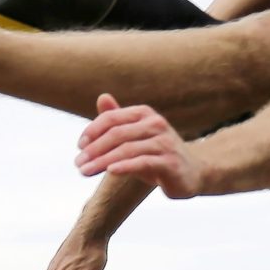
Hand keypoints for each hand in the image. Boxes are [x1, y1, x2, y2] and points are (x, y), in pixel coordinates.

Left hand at [75, 93, 203, 198]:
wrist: (192, 173)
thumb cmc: (158, 153)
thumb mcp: (136, 135)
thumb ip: (118, 119)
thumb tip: (102, 97)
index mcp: (144, 114)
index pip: (112, 118)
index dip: (92, 131)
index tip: (79, 147)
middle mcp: (156, 124)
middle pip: (117, 133)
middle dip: (94, 149)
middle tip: (78, 163)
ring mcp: (165, 143)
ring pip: (127, 149)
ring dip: (102, 161)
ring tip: (85, 172)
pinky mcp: (170, 162)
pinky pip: (143, 162)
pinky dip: (125, 166)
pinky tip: (110, 172)